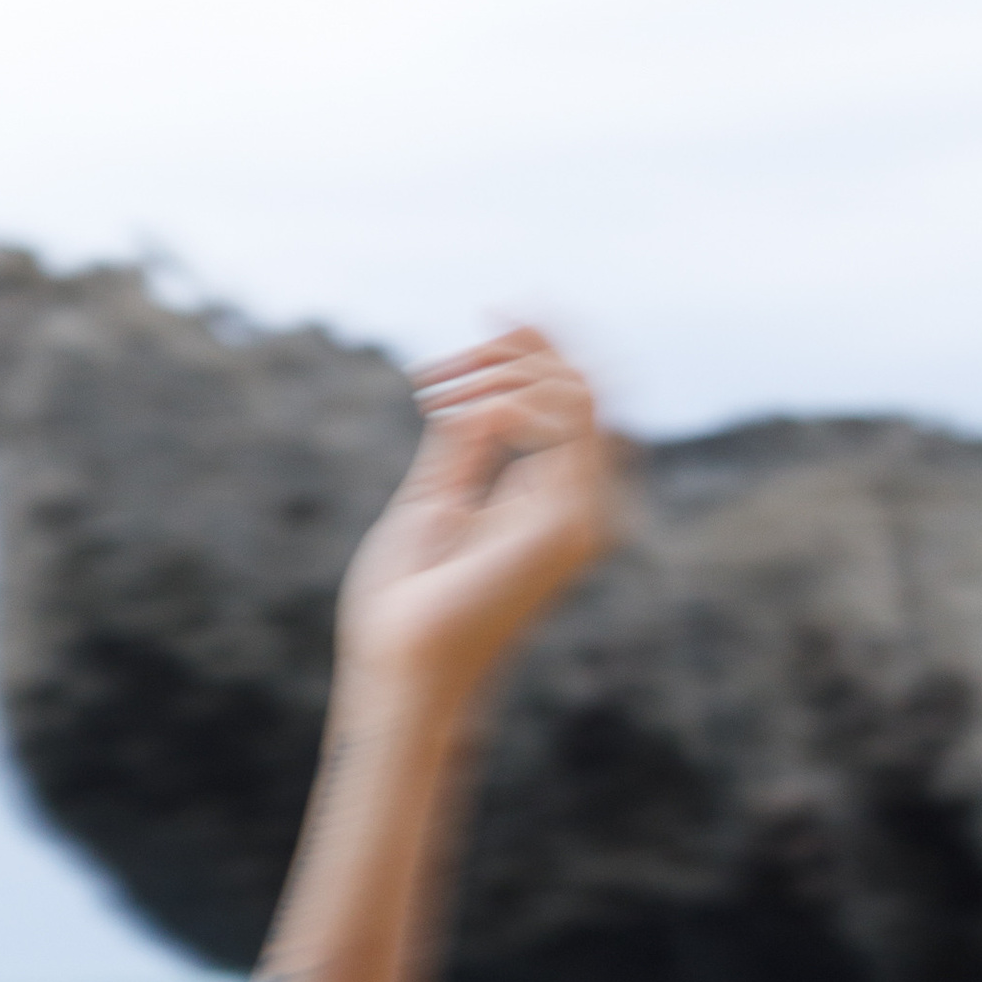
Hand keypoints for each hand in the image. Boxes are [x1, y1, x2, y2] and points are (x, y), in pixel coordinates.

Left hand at [335, 328, 619, 705]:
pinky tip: (456, 409)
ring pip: (577, 390)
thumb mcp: (433, 499)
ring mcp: (578, 514)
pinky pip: (565, 419)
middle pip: (582, 383)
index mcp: (547, 498)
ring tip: (433, 387)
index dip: (538, 344)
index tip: (490, 311)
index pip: (569, 399)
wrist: (398, 670)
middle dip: (518, 346)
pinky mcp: (566, 521)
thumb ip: (465, 440)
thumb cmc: (403, 606)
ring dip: (504, 367)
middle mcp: (576, 504)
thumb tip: (483, 382)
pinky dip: (510, 394)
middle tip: (438, 362)